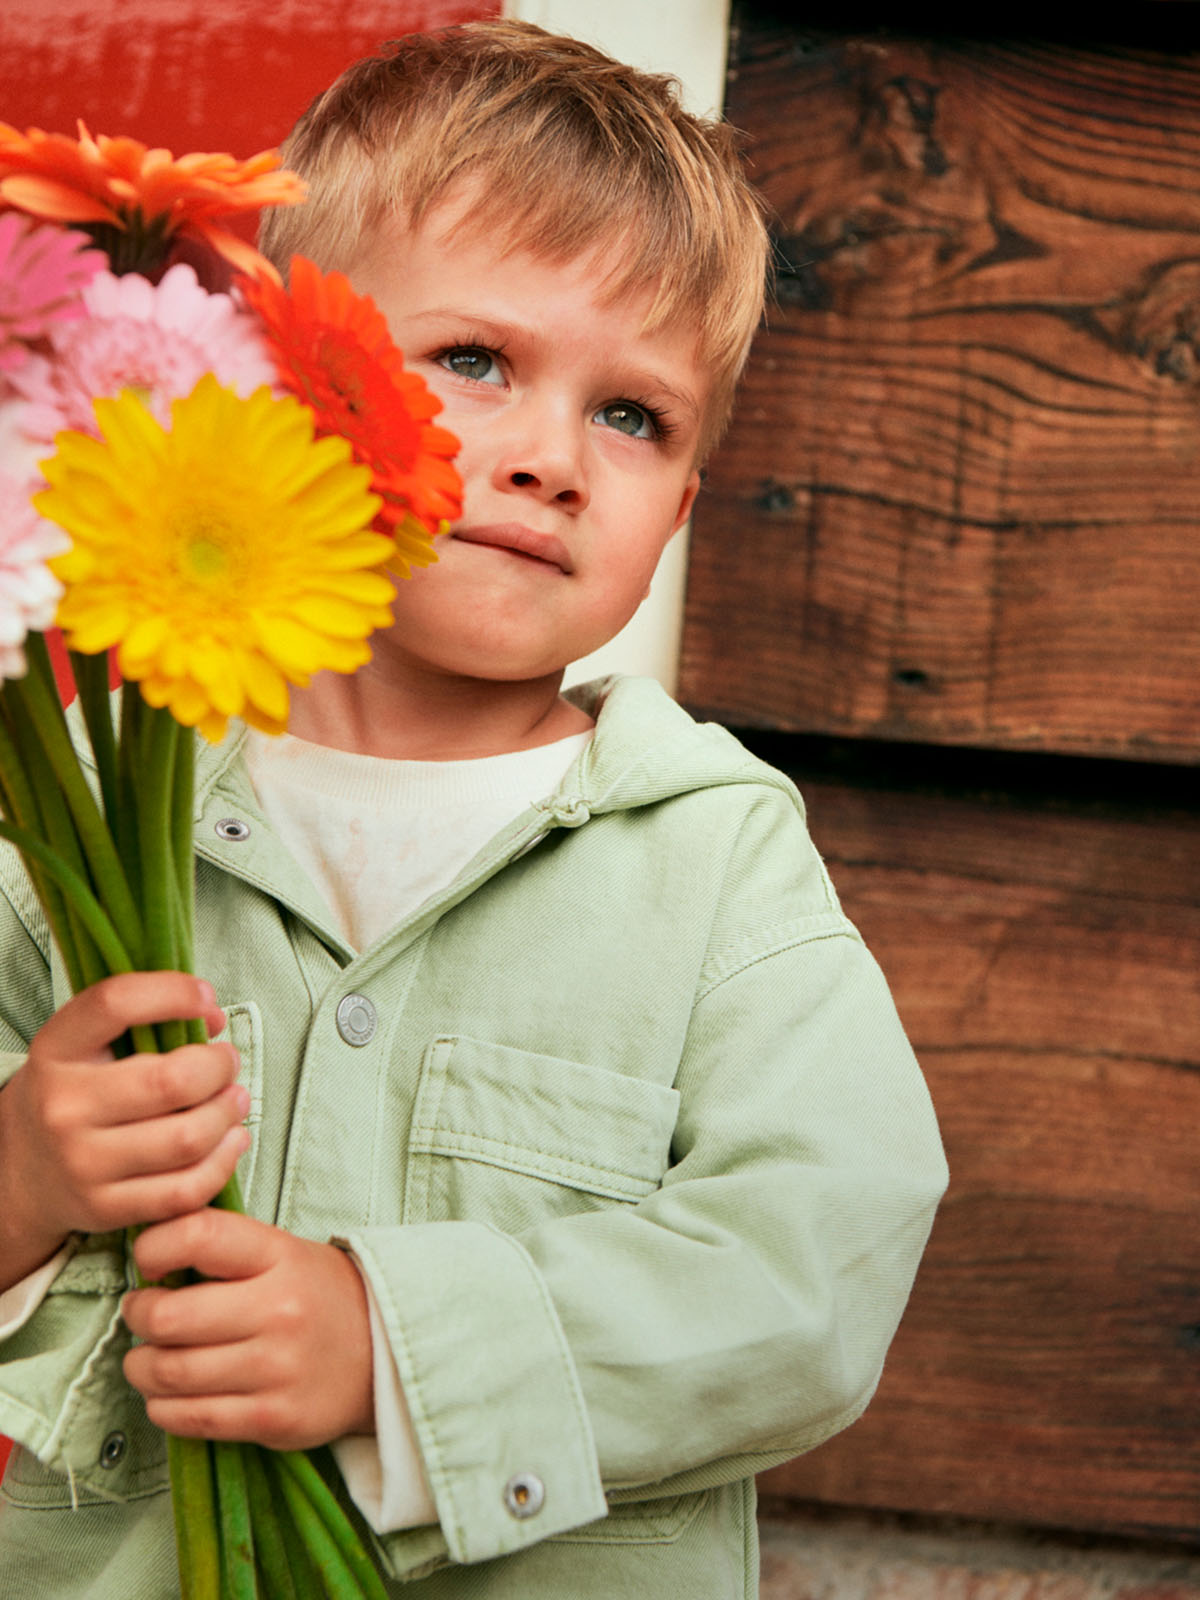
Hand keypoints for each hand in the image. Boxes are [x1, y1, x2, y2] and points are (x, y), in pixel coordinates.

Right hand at [0, 972, 245, 1288]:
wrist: (19, 1171)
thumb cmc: (73, 1093)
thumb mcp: (81, 1045)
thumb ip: (137, 1020)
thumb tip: (212, 1019)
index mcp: (56, 1051)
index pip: (116, 1004)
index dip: (174, 993)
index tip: (207, 998)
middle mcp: (63, 1107)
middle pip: (173, 1081)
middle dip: (220, 1066)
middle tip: (227, 1062)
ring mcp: (82, 1163)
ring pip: (188, 1138)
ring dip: (229, 1113)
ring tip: (234, 1099)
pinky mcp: (104, 1207)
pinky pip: (186, 1189)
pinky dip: (223, 1162)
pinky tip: (231, 1140)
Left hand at [122, 1208, 374, 1450]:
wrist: (384, 1354)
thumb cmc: (316, 1297)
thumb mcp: (282, 1252)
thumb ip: (223, 1249)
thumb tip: (147, 1253)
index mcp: (279, 1256)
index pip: (197, 1236)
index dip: (154, 1249)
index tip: (149, 1263)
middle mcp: (279, 1310)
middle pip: (168, 1316)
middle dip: (137, 1316)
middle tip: (141, 1314)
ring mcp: (276, 1368)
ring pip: (170, 1373)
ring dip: (141, 1367)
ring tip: (148, 1359)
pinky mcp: (273, 1419)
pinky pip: (190, 1418)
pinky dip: (163, 1407)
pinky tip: (170, 1394)